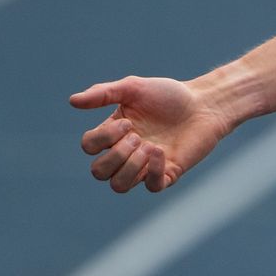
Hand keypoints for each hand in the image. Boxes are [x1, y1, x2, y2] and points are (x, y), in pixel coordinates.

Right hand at [71, 75, 229, 194]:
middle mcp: (125, 153)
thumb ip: (103, 93)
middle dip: (115, 155)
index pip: (88, 147)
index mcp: (113, 133)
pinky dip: (153, 172)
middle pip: (98, 172)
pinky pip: (151, 187)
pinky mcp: (167, 174)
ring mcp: (145, 166)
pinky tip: (161, 152)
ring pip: (118, 186)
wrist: (204, 103)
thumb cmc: (168, 95)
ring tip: (149, 146)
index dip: (102, 138)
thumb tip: (72, 101)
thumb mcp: (134, 88)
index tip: (129, 121)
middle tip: (138, 136)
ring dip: (130, 166)